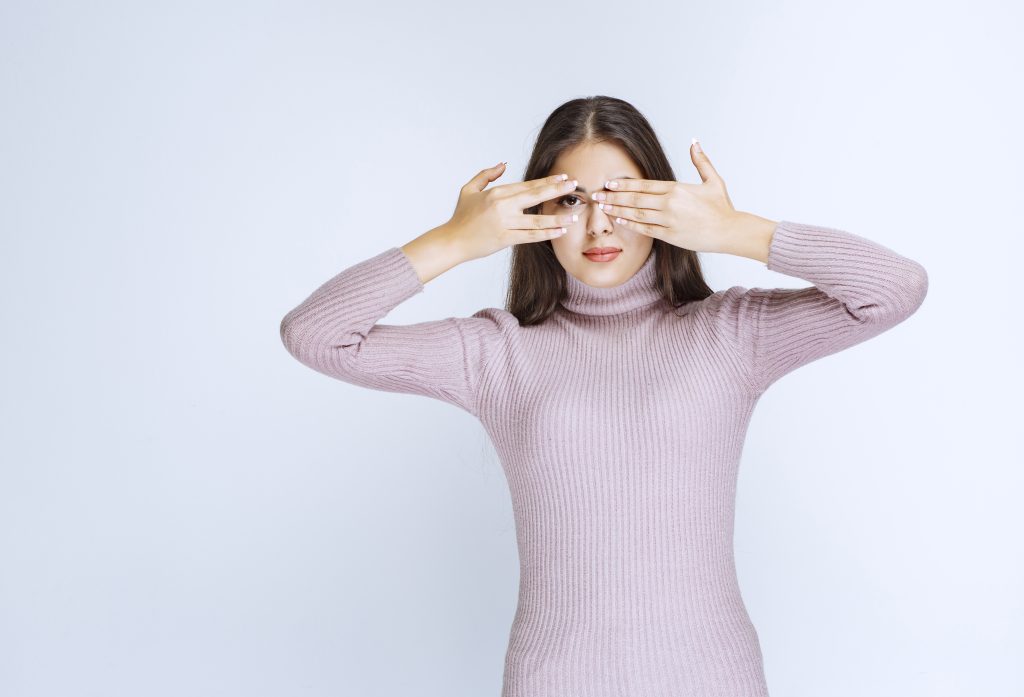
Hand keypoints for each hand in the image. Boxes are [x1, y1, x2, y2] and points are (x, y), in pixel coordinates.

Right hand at [441, 162, 581, 261]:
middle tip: (575, 186)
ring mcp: (505, 223)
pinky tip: (560, 230)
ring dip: (558, 217)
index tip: (563, 176)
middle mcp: (502, 206)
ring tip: (574, 215)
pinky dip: (547, 233)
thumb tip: (503, 164)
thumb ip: (486, 175)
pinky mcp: (505, 239)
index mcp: (496, 193)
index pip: (527, 185)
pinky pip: (531, 236)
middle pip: (535, 196)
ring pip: (537, 220)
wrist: (452, 241)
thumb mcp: (469, 189)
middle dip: (557, 190)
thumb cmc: (461, 217)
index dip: (547, 181)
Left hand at [588, 141, 770, 254]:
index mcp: (677, 189)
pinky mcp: (670, 236)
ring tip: (602, 208)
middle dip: (613, 197)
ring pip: (637, 214)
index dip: (624, 184)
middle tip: (596, 195)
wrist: (730, 231)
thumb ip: (701, 161)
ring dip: (617, 210)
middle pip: (635, 199)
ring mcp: (669, 221)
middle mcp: (670, 204)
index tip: (608, 183)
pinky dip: (632, 224)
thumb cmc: (722, 207)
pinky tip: (620, 221)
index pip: (644, 185)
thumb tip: (694, 141)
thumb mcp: (713, 180)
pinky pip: (646, 229)